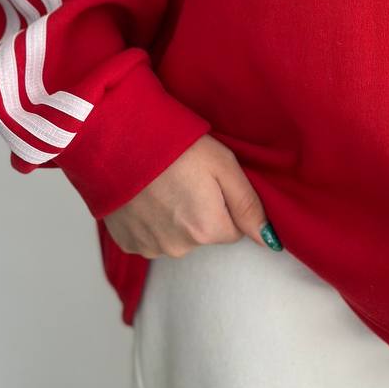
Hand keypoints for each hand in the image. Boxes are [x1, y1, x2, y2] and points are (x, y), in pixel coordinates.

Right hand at [103, 133, 280, 257]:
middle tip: (186, 179)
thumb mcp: (223, 165)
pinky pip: (151, 238)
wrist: (118, 139)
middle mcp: (179, 247)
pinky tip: (146, 196)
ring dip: (175, 218)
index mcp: (207, 229)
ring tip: (163, 185)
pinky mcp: (127, 243)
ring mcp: (150, 247)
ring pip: (178, 238)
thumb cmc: (175, 146)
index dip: (226, 204)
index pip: (234, 231)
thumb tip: (270, 240)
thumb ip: (249, 205)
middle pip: (205, 236)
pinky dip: (151, 222)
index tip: (210, 182)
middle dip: (201, 213)